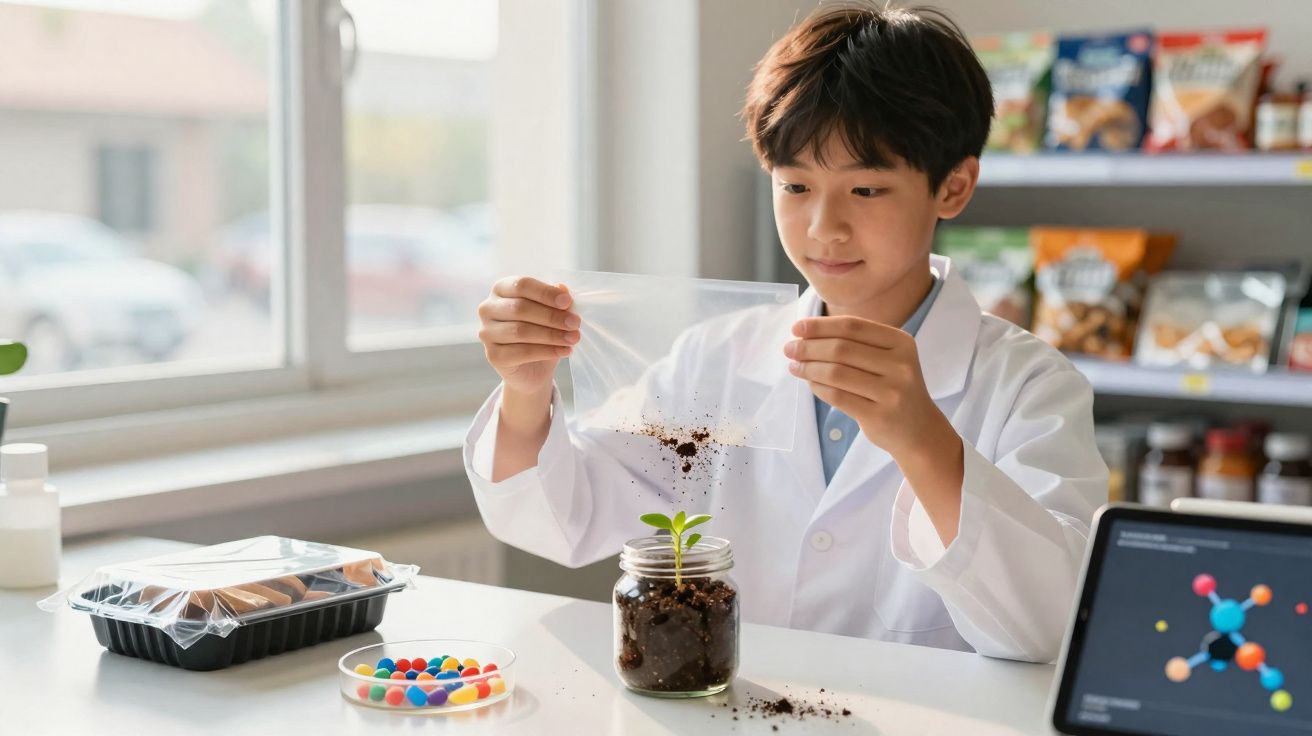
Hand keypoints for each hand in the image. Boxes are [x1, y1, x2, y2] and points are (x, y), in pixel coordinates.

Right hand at [477, 276, 579, 396]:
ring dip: (552, 335)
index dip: (545, 292)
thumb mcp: (552, 313)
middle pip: (520, 308)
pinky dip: (547, 351)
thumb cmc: (541, 334)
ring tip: (573, 338)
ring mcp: (487, 333)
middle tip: (575, 323)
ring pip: (521, 331)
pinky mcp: (493, 355)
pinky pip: (522, 352)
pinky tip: (565, 351)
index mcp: (501, 289)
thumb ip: (555, 300)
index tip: (567, 301)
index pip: (521, 285)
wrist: (533, 369)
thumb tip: (562, 288)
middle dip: (552, 316)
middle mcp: (488, 309)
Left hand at [784, 315, 965, 544]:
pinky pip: (838, 397)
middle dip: (809, 346)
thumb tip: (805, 334)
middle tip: (789, 349)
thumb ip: (854, 344)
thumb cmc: (893, 388)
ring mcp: (892, 391)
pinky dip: (818, 388)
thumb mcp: (887, 359)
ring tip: (794, 366)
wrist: (919, 430)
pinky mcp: (879, 415)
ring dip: (808, 368)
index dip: (821, 325)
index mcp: (901, 342)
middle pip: (841, 348)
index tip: (797, 328)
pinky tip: (809, 384)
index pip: (853, 326)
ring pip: (836, 372)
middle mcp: (901, 364)